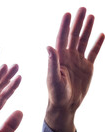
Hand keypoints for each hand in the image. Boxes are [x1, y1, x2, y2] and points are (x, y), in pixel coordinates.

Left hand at [45, 7, 103, 131]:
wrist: (66, 105)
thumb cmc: (56, 94)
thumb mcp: (53, 79)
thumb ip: (52, 63)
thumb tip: (48, 47)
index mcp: (59, 58)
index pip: (62, 38)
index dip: (64, 26)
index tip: (67, 13)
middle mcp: (68, 57)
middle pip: (73, 36)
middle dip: (78, 22)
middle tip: (82, 9)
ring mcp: (78, 61)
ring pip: (83, 41)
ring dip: (87, 29)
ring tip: (91, 16)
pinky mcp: (87, 68)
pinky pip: (93, 53)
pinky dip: (97, 44)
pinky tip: (101, 34)